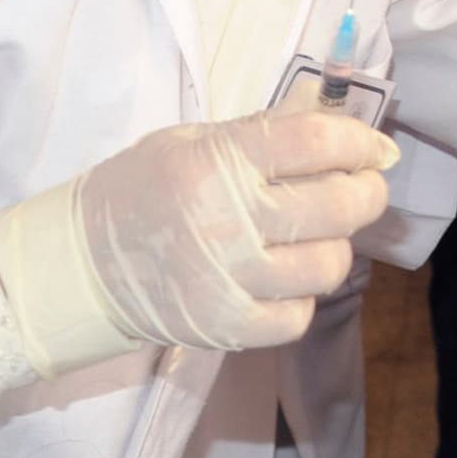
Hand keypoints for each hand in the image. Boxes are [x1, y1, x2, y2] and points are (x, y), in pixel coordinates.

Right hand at [0, 110, 398, 374]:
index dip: (361, 142)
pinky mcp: (226, 326)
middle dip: (366, 193)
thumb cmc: (146, 190)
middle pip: (339, 207)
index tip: (374, 149)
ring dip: (335, 248)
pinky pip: (299, 316)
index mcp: (217, 162)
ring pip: (329, 266)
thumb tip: (345, 131)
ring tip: (315, 237)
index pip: (317, 142)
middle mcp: (227, 220)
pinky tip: (285, 279)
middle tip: (362, 189)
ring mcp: (228, 279)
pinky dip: (302, 297)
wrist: (82, 263)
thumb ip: (266, 134)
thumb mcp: (196, 142)